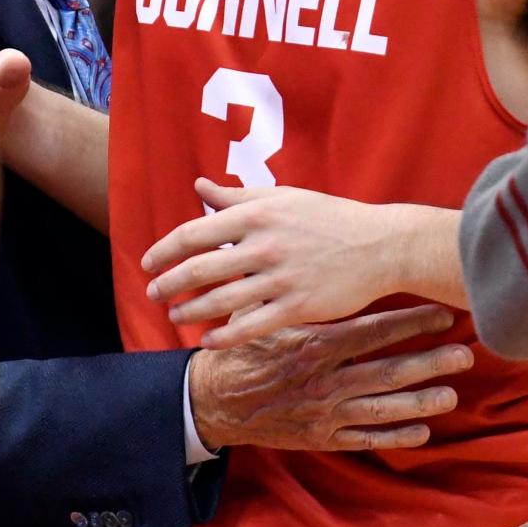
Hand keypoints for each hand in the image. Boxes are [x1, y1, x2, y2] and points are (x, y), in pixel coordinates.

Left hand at [144, 179, 452, 346]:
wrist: (379, 245)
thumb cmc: (328, 218)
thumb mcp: (282, 198)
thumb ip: (237, 196)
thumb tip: (200, 186)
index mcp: (257, 213)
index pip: (195, 233)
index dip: (164, 250)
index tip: (148, 262)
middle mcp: (264, 244)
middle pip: (200, 269)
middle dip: (168, 284)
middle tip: (152, 294)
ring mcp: (281, 277)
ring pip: (221, 300)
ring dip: (190, 312)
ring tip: (175, 318)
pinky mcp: (298, 306)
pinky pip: (251, 325)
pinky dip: (224, 335)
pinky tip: (208, 340)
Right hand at [187, 304, 470, 451]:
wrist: (214, 403)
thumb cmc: (238, 349)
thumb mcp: (253, 309)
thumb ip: (280, 278)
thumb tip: (286, 236)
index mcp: (312, 344)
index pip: (371, 331)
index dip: (409, 322)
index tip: (440, 313)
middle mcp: (324, 380)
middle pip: (387, 371)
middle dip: (428, 362)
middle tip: (465, 354)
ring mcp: (325, 412)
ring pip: (382, 408)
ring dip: (421, 401)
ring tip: (452, 392)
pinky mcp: (322, 437)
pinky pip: (365, 439)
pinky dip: (395, 436)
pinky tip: (423, 431)